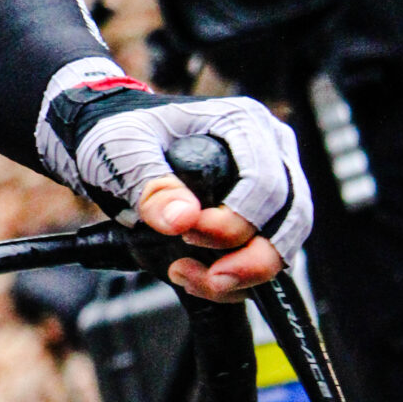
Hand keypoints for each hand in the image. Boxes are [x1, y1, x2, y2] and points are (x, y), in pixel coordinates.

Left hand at [35, 62, 311, 302]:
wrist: (112, 147)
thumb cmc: (120, 134)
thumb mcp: (122, 152)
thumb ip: (151, 185)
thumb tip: (183, 220)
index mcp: (242, 122)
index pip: (265, 181)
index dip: (235, 220)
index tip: (188, 235)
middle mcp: (269, 150)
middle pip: (290, 215)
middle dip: (251, 259)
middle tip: (206, 277)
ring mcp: (269, 183)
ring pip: (284, 242)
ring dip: (244, 274)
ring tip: (190, 278)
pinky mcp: (259, 216)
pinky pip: (265, 254)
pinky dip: (238, 279)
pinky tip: (197, 279)